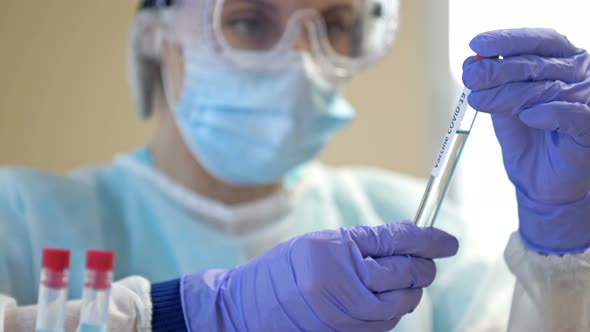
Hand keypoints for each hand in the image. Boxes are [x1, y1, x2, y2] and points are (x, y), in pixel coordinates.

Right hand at [182, 222, 457, 330]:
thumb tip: (408, 238)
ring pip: (403, 303)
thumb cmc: (283, 269)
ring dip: (410, 289)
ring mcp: (349, 315)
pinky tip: (382, 297)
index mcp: (338, 252)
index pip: (398, 242)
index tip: (449, 241)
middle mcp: (346, 285)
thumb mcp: (322, 242)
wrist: (250, 309)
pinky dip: (393, 307)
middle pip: (408, 275)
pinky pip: (387, 322)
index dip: (430, 239)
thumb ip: (365, 241)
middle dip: (423, 265)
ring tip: (400, 278)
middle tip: (424, 258)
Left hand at [462, 28, 589, 253]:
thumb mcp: (504, 105)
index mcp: (562, 63)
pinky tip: (526, 117)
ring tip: (480, 101)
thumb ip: (493, 83)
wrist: (539, 182)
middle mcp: (580, 76)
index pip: (539, 41)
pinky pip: (571, 115)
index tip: (477, 44)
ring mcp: (588, 101)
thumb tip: (472, 62)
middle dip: (497, 69)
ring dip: (509, 93)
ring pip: (548, 88)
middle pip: (537, 64)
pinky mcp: (589, 129)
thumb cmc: (526, 138)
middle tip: (471, 78)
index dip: (508, 39)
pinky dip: (546, 114)